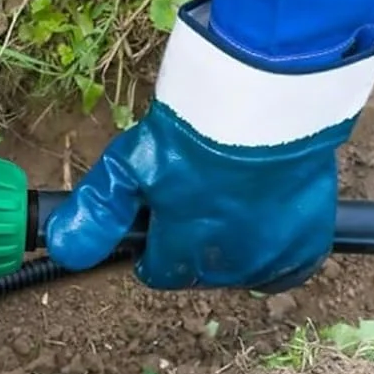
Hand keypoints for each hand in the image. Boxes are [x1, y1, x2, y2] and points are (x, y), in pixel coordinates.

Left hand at [45, 2, 373, 291]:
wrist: (265, 100)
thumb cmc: (193, 129)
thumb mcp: (130, 165)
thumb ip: (97, 212)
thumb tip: (63, 250)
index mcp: (184, 247)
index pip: (161, 274)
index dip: (153, 253)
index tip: (155, 231)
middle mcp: (230, 261)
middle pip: (203, 273)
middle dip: (190, 249)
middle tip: (191, 209)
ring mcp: (275, 251)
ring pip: (246, 273)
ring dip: (233, 253)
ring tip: (227, 212)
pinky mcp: (311, 235)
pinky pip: (294, 268)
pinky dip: (279, 258)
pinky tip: (267, 234)